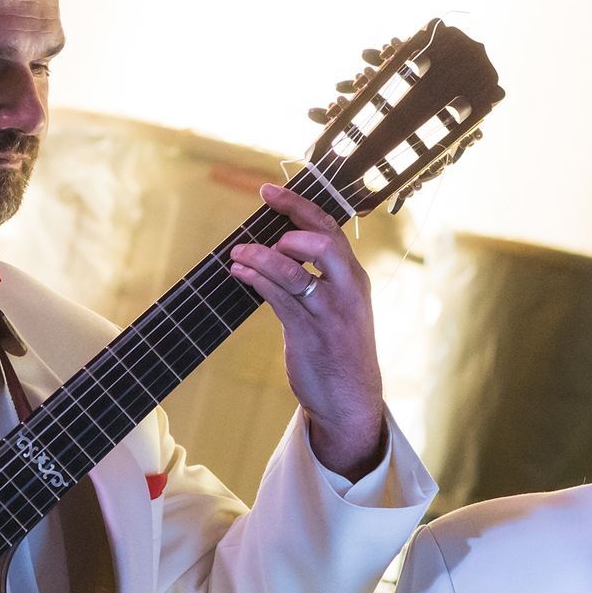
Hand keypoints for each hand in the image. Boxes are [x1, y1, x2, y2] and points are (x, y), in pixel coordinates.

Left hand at [228, 182, 386, 478]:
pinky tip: (239, 273)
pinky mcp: (309, 335)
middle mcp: (347, 290)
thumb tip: (279, 249)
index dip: (300, 207)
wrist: (351, 401)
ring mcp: (329, 313)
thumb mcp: (338, 307)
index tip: (269, 192)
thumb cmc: (339, 350)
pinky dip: (256, 280)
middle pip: (323, 241)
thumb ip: (317, 278)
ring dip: (261, 256)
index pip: (331, 230)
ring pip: (294, 271)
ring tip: (238, 253)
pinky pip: (280, 298)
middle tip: (261, 213)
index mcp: (354, 278)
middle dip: (290, 220)